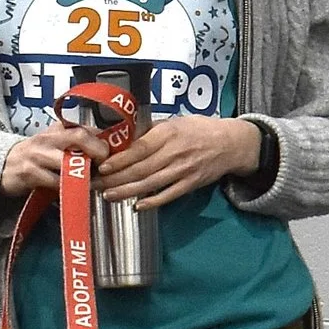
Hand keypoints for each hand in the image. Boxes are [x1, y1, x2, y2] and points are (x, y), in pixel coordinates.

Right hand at [0, 123, 109, 198]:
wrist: (2, 167)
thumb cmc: (37, 157)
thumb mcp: (57, 145)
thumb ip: (80, 146)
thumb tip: (111, 153)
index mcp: (59, 129)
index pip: (88, 129)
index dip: (105, 143)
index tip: (115, 156)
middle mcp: (49, 138)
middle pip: (80, 136)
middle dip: (98, 151)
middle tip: (105, 167)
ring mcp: (38, 154)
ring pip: (69, 161)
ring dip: (85, 174)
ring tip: (93, 183)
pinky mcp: (29, 172)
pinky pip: (56, 181)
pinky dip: (69, 188)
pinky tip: (74, 191)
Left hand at [93, 116, 264, 210]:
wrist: (232, 144)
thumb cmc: (201, 130)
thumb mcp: (176, 122)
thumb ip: (152, 130)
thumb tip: (124, 138)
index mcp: (169, 134)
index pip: (140, 149)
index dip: (120, 160)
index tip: (102, 167)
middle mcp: (175, 153)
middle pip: (141, 169)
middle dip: (115, 179)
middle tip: (95, 185)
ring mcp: (184, 170)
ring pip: (151, 184)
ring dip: (127, 192)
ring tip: (108, 195)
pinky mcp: (191, 184)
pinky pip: (169, 195)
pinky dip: (153, 202)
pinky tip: (137, 206)